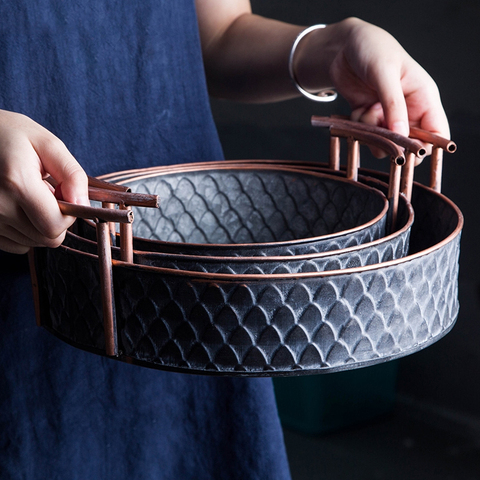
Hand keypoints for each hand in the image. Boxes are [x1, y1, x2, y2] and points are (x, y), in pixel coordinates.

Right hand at [0, 110, 87, 253]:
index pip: (55, 226)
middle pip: (46, 238)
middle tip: (47, 194)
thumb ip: (72, 175)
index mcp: (16, 183)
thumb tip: (83, 205)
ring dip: (39, 224)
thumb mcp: (48, 144)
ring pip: (33, 242)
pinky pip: (17, 245)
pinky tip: (18, 207)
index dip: (69, 214)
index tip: (63, 194)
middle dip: (56, 219)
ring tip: (28, 196)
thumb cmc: (11, 135)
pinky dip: (24, 231)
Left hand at [295, 18, 449, 141]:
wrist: (343, 47)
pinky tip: (357, 110)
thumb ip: (394, 106)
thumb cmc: (372, 49)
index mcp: (423, 97)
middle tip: (380, 135)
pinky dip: (359, 128)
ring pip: (385, 142)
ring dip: (373, 134)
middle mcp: (408, 110)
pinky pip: (366, 136)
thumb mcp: (385, 74)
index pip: (436, 132)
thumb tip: (401, 136)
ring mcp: (387, 116)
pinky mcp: (369, 118)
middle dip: (394, 144)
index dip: (427, 148)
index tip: (409, 153)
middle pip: (409, 143)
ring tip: (367, 112)